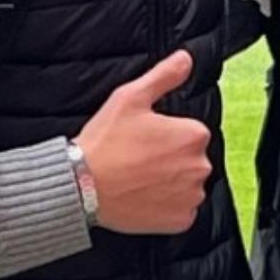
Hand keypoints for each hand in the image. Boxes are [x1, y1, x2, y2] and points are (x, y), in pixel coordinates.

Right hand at [73, 50, 212, 234]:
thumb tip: (186, 59)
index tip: (143, 141)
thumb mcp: (130, 98)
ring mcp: (191, 195)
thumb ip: (164, 76)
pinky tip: (144, 199)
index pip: (190, 133)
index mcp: (194, 134)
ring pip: (187, 185)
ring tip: (138, 180)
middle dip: (169, 160)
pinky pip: (182, 212)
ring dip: (170, 184)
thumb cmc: (104, 143)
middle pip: (190, 159)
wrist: (78, 187)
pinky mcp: (180, 220)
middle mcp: (200, 165)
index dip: (165, 136)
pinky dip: (167, 208)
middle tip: (137, 162)